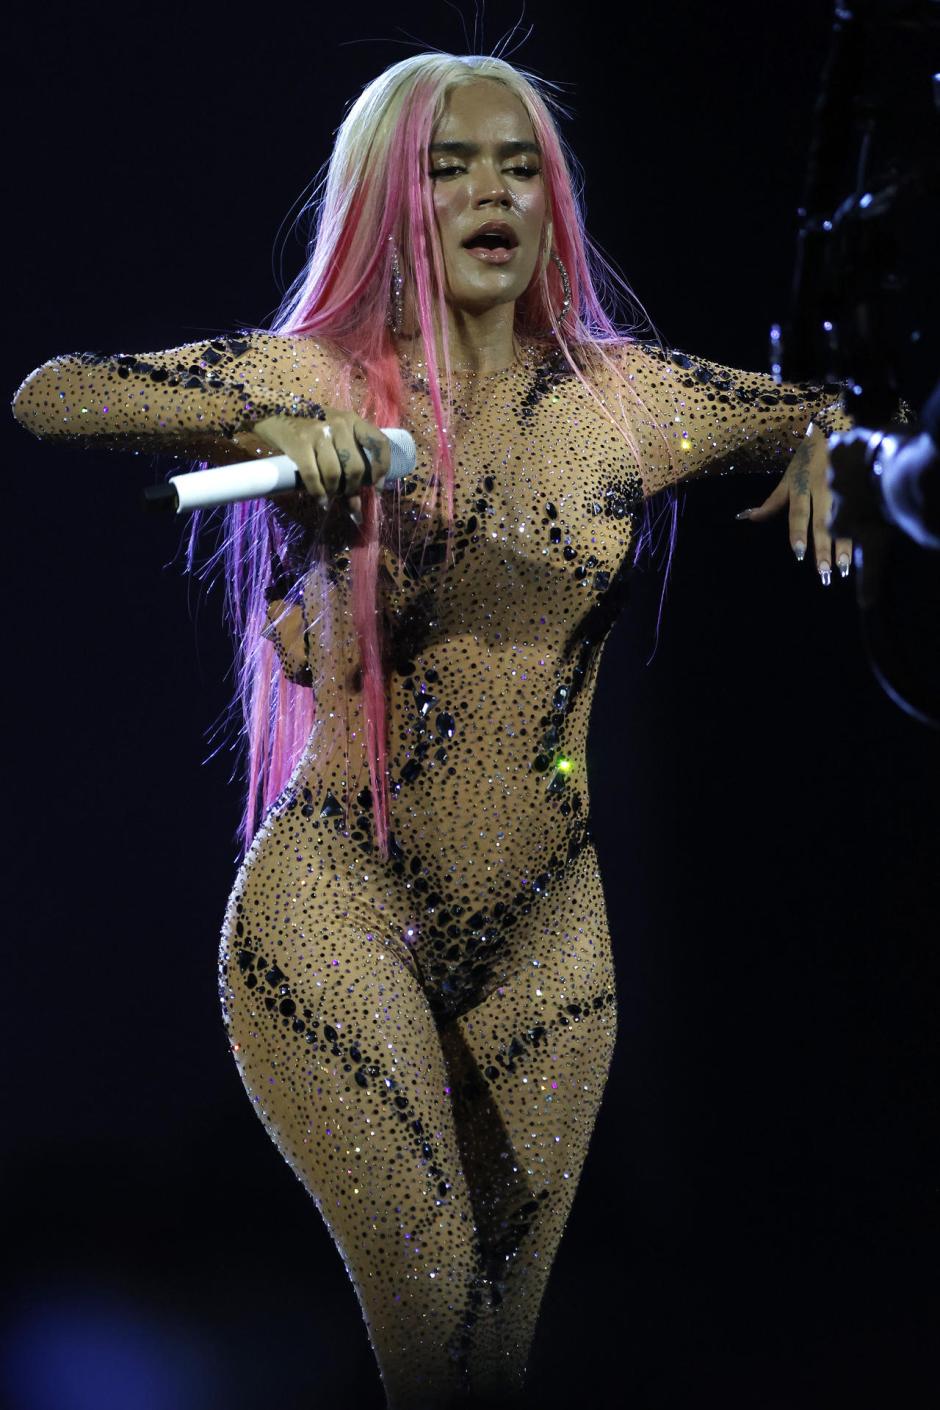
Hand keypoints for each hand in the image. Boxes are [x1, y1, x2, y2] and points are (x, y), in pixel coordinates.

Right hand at [252, 406, 391, 526]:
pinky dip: (318, 493)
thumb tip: (357, 504)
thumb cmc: (312, 428)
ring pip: (334, 474)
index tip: (377, 488)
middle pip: (355, 467)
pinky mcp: (299, 443)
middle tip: (348, 497)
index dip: (382, 469)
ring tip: (331, 497)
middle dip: (353, 489)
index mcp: (353, 421)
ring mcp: (318, 433)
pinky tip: (321, 501)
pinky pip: (313, 477)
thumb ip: (349, 458)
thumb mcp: (335, 434)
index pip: (379, 443)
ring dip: (334, 492)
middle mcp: (339, 425)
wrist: (275, 412)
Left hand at [736, 425, 852, 585]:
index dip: (798, 533)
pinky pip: (862, 515)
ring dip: (844, 547)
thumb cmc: (808, 458)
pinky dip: (862, 534)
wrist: (838, 428)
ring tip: (843, 569)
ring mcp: (843, 489)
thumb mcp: (788, 477)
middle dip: (823, 549)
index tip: (799, 554)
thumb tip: (745, 518)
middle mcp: (822, 489)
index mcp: (802, 486)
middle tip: (823, 573)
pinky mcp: (860, 488)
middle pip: (822, 523)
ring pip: (844, 522)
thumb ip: (772, 502)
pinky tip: (864, 552)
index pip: (799, 513)